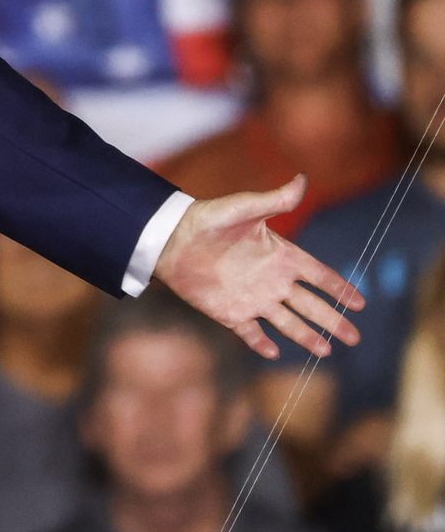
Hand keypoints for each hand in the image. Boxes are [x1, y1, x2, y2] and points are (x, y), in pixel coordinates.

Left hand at [154, 176, 363, 359]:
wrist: (169, 238)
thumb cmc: (207, 218)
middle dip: (334, 320)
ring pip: (287, 323)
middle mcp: (272, 281)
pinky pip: (249, 332)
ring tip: (327, 351)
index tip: (360, 303)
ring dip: (306, 337)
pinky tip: (273, 353)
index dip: (340, 288)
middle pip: (311, 305)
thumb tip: (302, 178)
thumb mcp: (244, 208)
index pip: (319, 275)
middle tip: (356, 338)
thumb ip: (274, 200)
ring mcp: (252, 298)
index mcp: (281, 256)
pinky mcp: (229, 312)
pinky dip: (260, 343)